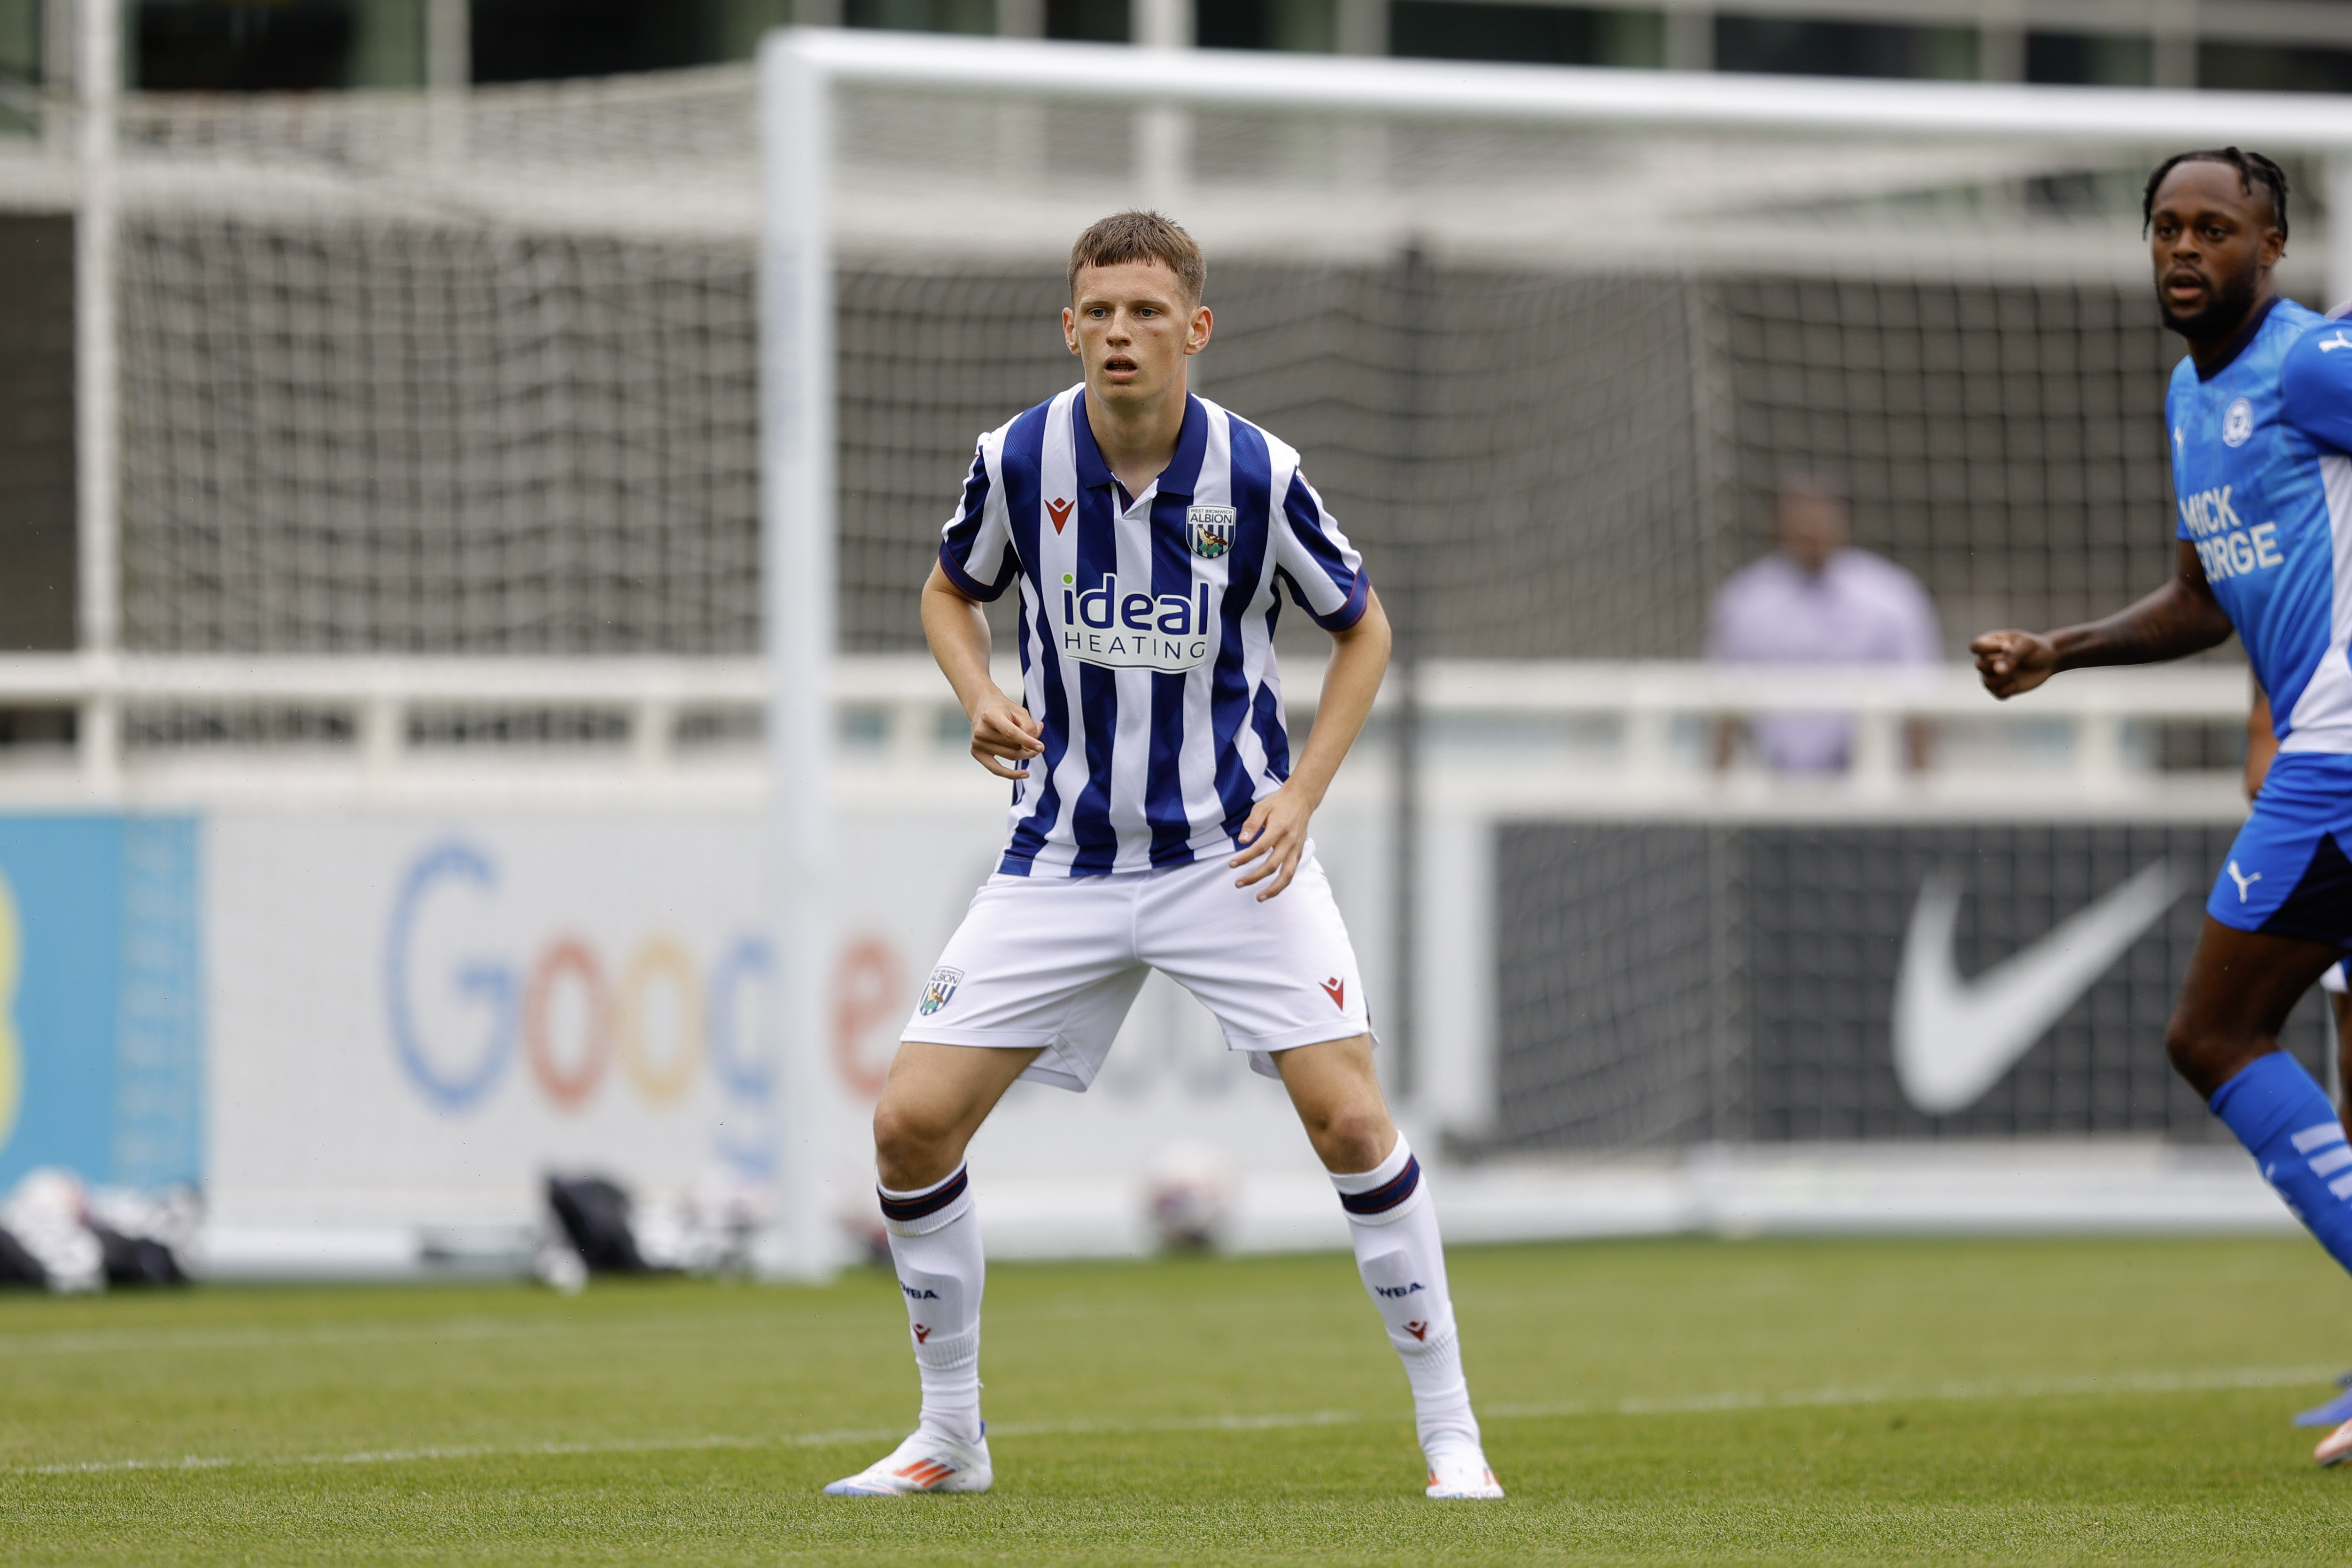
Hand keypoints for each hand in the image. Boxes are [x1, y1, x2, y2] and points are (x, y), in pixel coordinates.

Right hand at [967, 689, 1042, 779]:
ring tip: (1027, 744)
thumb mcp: (1019, 710)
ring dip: (1023, 753)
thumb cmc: (1001, 709)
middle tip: (1036, 743)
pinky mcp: (976, 753)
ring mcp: (977, 743)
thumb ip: (1029, 726)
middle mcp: (981, 731)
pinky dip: (1011, 774)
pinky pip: (996, 769)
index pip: (1011, 733)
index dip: (1028, 741)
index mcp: (990, 716)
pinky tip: (1023, 774)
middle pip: (1013, 746)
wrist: (982, 707)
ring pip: (1010, 756)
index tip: (1040, 747)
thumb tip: (1034, 746)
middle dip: (1029, 746)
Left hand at [1230, 786, 1314, 900]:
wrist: (1301, 800)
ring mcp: (1296, 849)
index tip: (1232, 864)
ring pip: (1287, 875)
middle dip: (1254, 877)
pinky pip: (1292, 872)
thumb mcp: (1261, 807)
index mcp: (1279, 828)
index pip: (1260, 848)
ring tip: (1259, 897)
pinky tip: (1271, 889)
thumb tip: (1242, 841)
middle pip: (1272, 865)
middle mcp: (1289, 841)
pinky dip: (1282, 883)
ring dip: (1273, 889)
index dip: (1245, 858)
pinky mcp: (1298, 853)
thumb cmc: (1280, 803)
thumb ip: (1251, 824)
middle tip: (1238, 883)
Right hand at [1971, 630, 2058, 699]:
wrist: (2049, 660)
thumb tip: (1997, 671)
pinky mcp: (2002, 688)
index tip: (2007, 647)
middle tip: (2013, 663)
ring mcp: (1994, 675)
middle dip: (1996, 666)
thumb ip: (2012, 656)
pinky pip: (1997, 694)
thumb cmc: (2036, 648)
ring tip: (2014, 675)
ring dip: (2002, 680)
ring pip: (1987, 682)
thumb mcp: (2027, 646)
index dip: (1986, 649)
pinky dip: (2007, 691)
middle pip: (1979, 665)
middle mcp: (1988, 659)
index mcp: (1990, 643)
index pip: (1975, 646)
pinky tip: (2016, 684)